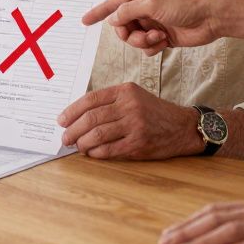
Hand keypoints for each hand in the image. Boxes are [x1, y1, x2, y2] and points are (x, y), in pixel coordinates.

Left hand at [56, 83, 201, 159]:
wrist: (182, 127)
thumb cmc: (153, 112)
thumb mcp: (134, 96)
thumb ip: (110, 102)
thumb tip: (78, 115)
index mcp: (125, 91)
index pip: (90, 99)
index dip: (72, 111)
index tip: (61, 120)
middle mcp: (129, 106)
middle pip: (91, 118)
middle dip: (73, 130)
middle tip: (65, 138)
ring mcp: (135, 125)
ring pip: (97, 135)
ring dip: (82, 143)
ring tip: (76, 146)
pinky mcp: (138, 144)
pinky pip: (109, 149)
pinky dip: (96, 153)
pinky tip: (91, 153)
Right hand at [82, 0, 218, 54]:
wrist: (211, 18)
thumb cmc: (186, 4)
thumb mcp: (152, 3)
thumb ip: (128, 11)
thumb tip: (112, 18)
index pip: (113, 4)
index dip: (98, 12)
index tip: (84, 20)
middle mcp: (145, 9)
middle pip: (122, 26)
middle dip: (129, 34)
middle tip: (140, 35)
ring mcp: (153, 24)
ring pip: (133, 39)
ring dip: (143, 41)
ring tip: (158, 38)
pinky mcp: (162, 38)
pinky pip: (146, 47)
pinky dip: (152, 47)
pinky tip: (165, 42)